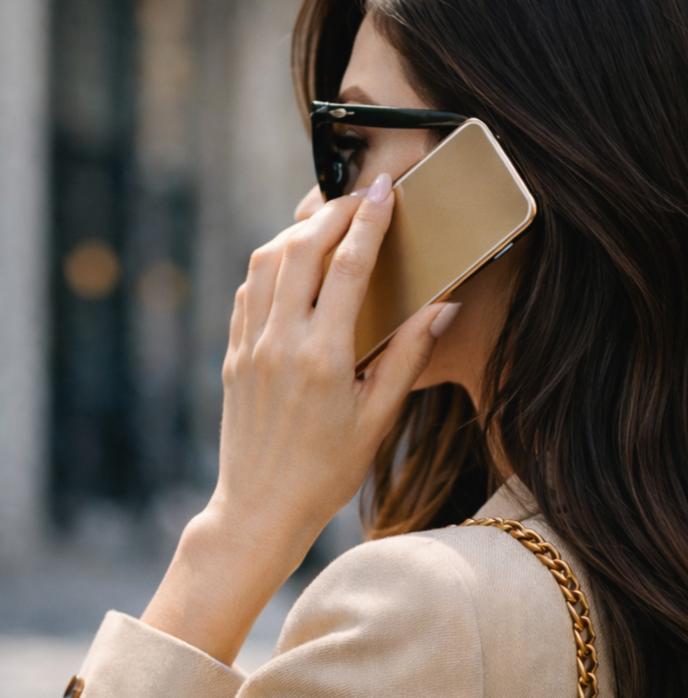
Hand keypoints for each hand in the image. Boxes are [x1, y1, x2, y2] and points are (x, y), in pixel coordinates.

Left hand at [142, 174, 454, 663]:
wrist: (261, 508)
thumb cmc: (327, 472)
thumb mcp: (378, 419)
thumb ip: (409, 357)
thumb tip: (443, 307)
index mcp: (323, 357)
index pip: (349, 267)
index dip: (370, 221)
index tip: (386, 189)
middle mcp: (280, 342)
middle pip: (301, 247)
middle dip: (332, 212)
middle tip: (360, 198)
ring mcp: (250, 345)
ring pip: (267, 261)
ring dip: (298, 232)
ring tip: (328, 223)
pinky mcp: (234, 355)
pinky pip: (249, 290)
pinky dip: (272, 265)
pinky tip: (293, 266)